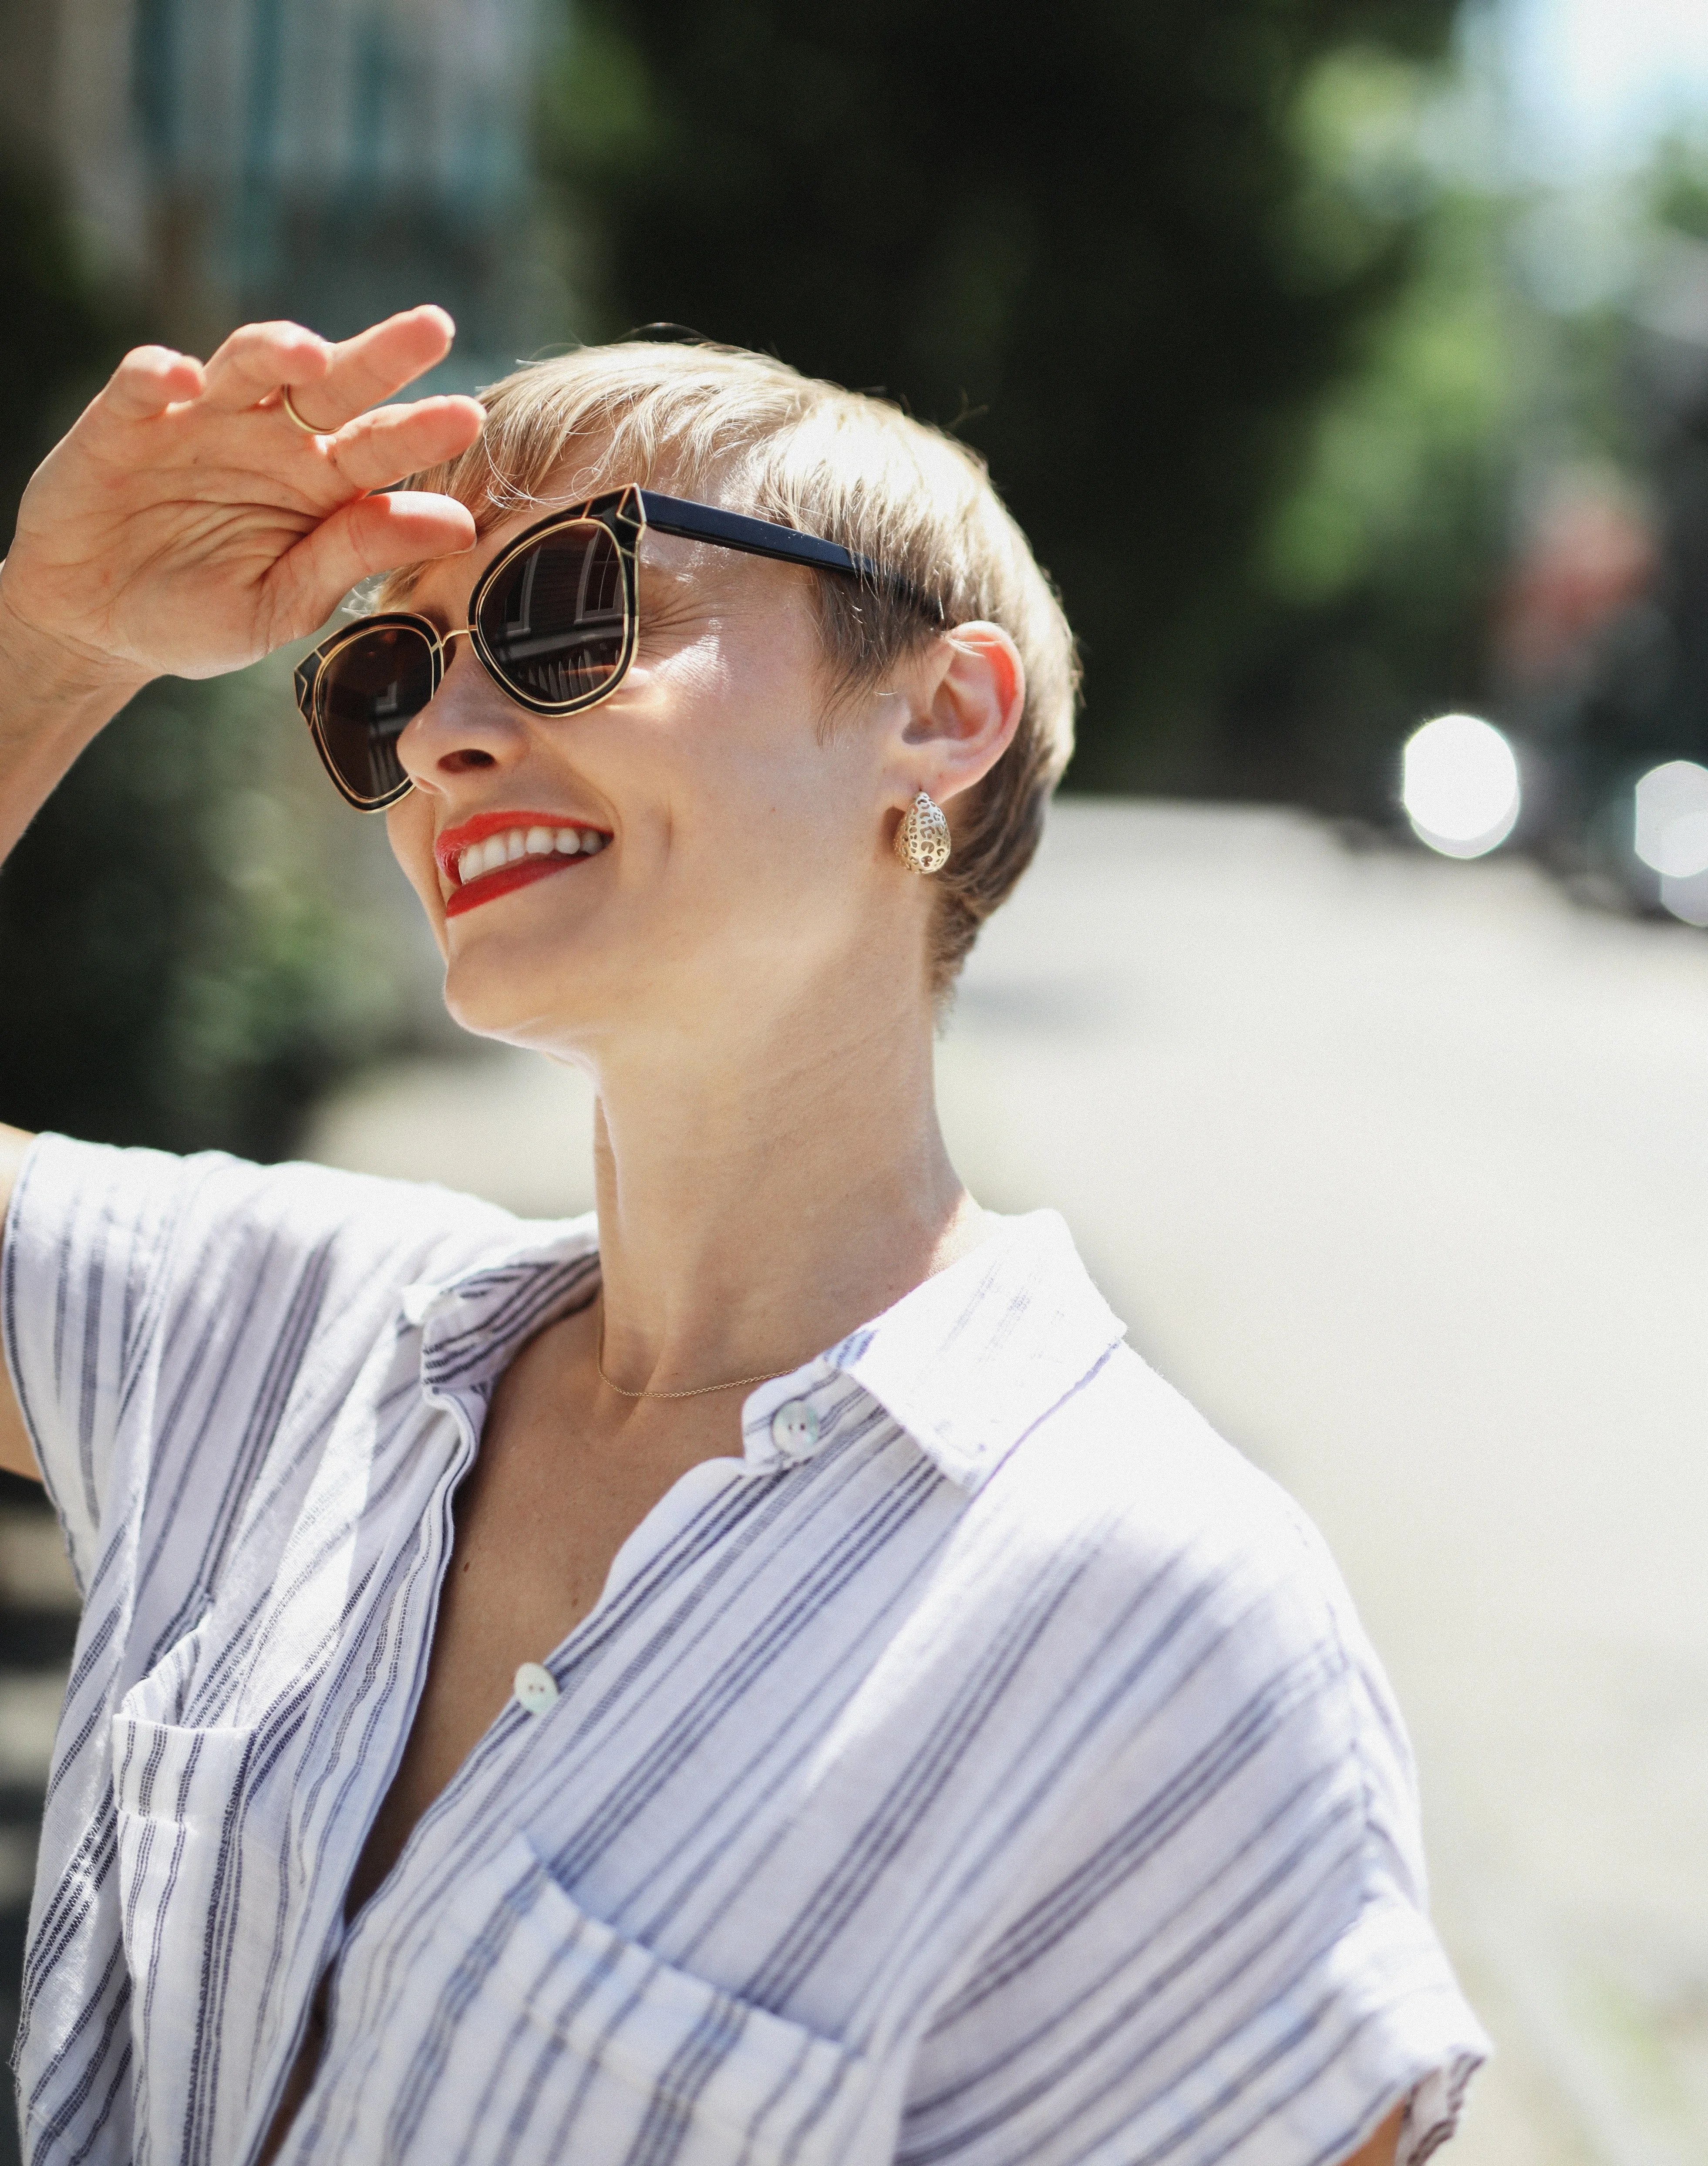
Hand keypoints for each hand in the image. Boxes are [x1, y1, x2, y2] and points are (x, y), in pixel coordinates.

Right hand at [0, 306, 484, 699]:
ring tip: (312, 354)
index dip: (422, 430)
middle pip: (333, 385)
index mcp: (319, 486)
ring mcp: (200, 419)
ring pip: (247, 364)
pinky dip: (162, 373)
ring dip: (278, 349)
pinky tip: (183, 378)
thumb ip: (358, 556)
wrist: (97, 625)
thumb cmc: (198, 617)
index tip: (469, 418)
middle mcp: (269, 439)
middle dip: (381, 354)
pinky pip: (145, 380)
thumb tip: (461, 524)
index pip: (380, 448)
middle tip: (433, 328)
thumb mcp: (281, 603)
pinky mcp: (126, 417)